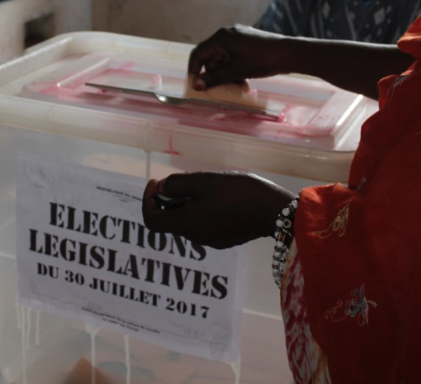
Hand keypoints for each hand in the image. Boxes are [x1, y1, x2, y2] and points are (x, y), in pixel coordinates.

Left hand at [141, 172, 295, 248]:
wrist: (273, 211)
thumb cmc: (238, 193)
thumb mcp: (203, 181)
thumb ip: (177, 184)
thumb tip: (160, 188)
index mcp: (186, 223)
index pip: (151, 221)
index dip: (147, 201)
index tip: (155, 183)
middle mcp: (195, 237)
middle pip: (170, 221)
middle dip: (168, 200)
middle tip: (179, 181)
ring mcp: (211, 240)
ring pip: (188, 222)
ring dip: (186, 205)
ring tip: (202, 186)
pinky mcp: (225, 239)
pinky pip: (204, 225)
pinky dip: (201, 211)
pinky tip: (218, 198)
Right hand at [188, 25, 293, 89]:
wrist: (288, 54)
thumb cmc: (261, 60)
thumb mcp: (235, 71)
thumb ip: (214, 78)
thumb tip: (196, 85)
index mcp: (221, 37)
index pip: (199, 53)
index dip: (194, 70)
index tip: (194, 85)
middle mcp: (228, 34)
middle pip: (212, 58)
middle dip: (215, 75)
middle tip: (220, 90)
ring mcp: (239, 38)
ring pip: (224, 60)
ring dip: (227, 75)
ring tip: (237, 88)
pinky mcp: (248, 43)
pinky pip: (234, 57)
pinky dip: (235, 70)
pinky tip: (243, 82)